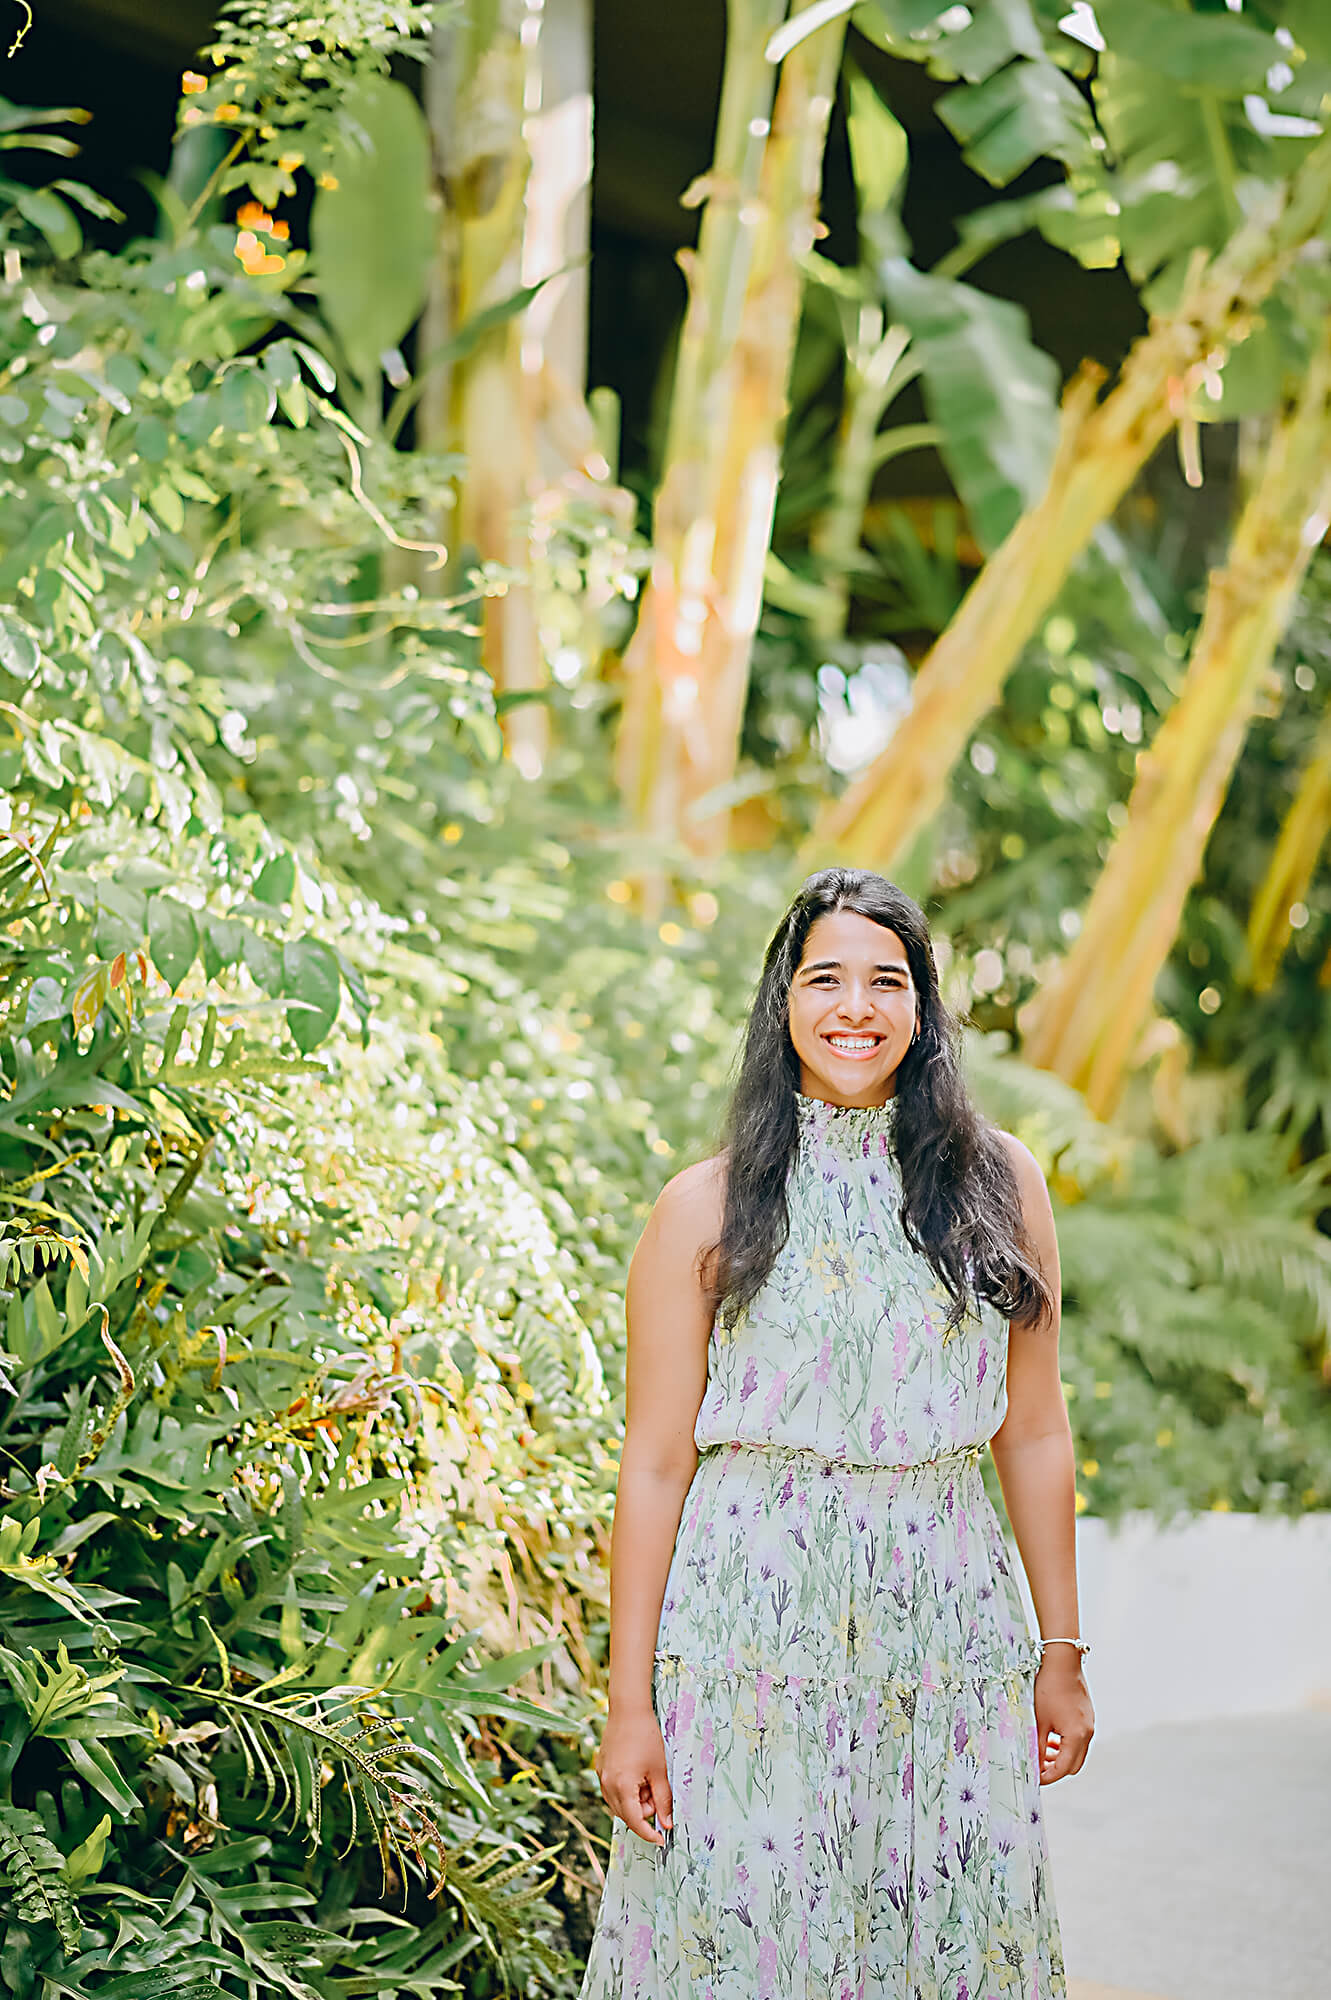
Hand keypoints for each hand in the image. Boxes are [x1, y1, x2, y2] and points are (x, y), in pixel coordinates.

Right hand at [594, 1708, 673, 1845]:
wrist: (628, 1709)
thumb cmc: (647, 1738)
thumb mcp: (660, 1771)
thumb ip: (663, 1800)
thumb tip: (667, 1824)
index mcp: (622, 1787)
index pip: (634, 1822)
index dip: (648, 1833)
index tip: (661, 1840)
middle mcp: (607, 1785)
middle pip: (626, 1814)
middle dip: (643, 1812)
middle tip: (657, 1793)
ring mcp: (601, 1776)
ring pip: (618, 1803)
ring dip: (635, 1801)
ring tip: (648, 1780)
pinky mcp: (600, 1767)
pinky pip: (612, 1790)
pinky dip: (626, 1790)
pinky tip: (638, 1773)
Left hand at [1033, 1653, 1094, 1782]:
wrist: (1062, 1661)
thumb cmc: (1048, 1688)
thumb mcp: (1039, 1721)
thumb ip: (1038, 1746)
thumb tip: (1033, 1766)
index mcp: (1077, 1736)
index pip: (1063, 1768)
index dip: (1047, 1777)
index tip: (1034, 1779)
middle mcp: (1088, 1732)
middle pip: (1073, 1765)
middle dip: (1055, 1769)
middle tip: (1037, 1768)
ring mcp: (1089, 1724)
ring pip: (1077, 1752)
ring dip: (1061, 1757)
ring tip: (1042, 1753)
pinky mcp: (1087, 1716)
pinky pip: (1078, 1739)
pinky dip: (1066, 1744)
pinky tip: (1051, 1739)